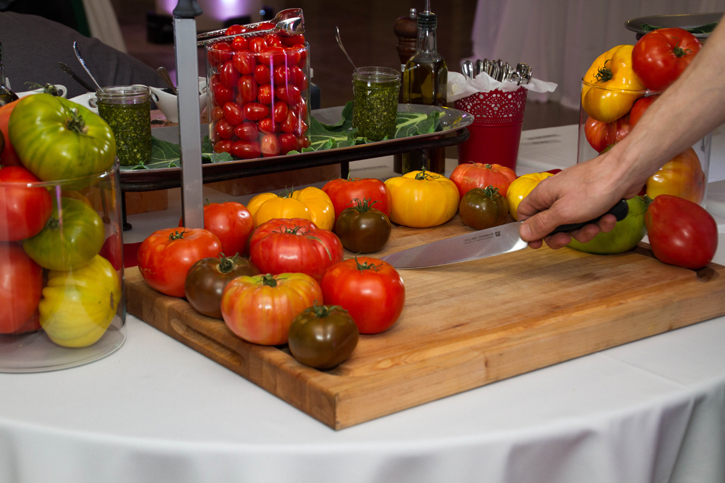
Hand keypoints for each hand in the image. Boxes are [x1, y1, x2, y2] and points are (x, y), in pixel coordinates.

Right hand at [517, 154, 642, 248]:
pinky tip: (607, 217)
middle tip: (568, 238)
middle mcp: (557, 195)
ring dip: (585, 230)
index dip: (529, 231)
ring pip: (572, 225)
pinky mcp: (592, 201)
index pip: (525, 214)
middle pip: (549, 224)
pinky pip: (589, 219)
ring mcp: (575, 198)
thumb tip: (523, 233)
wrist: (626, 172)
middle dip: (561, 235)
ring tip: (594, 224)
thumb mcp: (563, 212)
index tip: (537, 243)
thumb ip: (541, 224)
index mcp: (544, 194)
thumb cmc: (595, 185)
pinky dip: (599, 222)